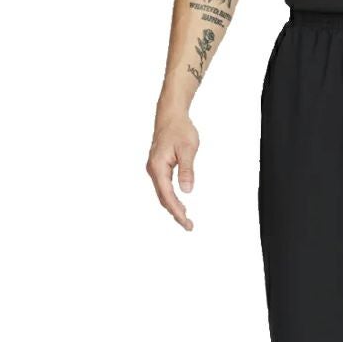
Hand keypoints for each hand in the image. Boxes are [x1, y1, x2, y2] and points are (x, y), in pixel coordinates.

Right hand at [147, 113, 199, 230]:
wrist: (171, 115)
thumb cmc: (180, 130)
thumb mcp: (188, 149)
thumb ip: (187, 170)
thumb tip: (187, 191)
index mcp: (158, 167)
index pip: (167, 195)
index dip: (177, 210)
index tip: (186, 222)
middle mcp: (153, 170)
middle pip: (163, 198)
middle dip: (175, 213)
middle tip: (189, 226)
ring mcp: (154, 169)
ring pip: (162, 194)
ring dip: (173, 207)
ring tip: (186, 219)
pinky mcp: (158, 167)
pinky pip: (163, 187)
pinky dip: (171, 198)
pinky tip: (180, 204)